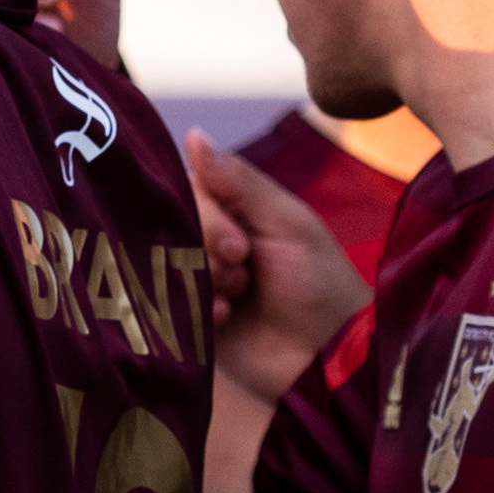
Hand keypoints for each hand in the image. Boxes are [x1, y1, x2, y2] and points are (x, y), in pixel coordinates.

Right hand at [188, 134, 366, 404]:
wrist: (330, 358)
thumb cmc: (319, 283)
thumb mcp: (287, 223)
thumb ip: (239, 181)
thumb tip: (193, 134)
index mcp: (234, 212)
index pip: (188, 193)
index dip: (205, 216)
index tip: (238, 243)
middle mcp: (209, 244)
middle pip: (171, 228)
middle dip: (206, 252)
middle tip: (242, 272)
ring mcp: (198, 284)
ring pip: (163, 266)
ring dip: (201, 281)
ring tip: (236, 299)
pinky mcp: (189, 323)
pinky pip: (163, 306)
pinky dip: (192, 310)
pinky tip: (222, 320)